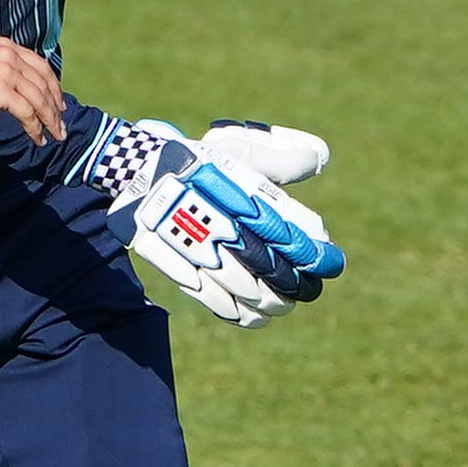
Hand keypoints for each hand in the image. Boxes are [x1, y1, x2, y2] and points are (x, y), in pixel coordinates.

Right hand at [0, 38, 64, 146]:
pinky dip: (35, 128)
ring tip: (55, 136)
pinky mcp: (1, 91)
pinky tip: (37, 139)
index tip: (58, 103)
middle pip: (43, 83)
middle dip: (55, 106)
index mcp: (5, 46)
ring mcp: (6, 71)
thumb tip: (14, 89)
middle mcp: (9, 54)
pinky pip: (27, 113)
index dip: (52, 86)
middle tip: (60, 125)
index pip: (40, 65)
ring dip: (50, 121)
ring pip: (39, 99)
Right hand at [110, 119, 344, 328]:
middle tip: (307, 290)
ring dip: (269, 302)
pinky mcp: (175, 262)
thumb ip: (283, 159)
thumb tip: (322, 157)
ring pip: (244, 287)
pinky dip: (237, 312)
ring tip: (282, 306)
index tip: (328, 263)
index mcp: (242, 190)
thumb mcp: (241, 150)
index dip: (313, 251)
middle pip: (270, 265)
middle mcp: (223, 220)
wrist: (139, 170)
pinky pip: (212, 297)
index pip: (290, 228)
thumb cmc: (198, 161)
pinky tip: (254, 316)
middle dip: (295, 283)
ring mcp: (197, 245)